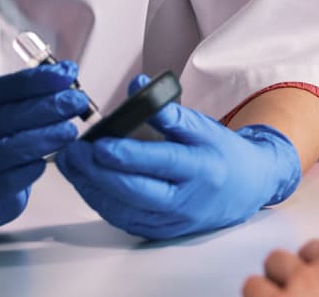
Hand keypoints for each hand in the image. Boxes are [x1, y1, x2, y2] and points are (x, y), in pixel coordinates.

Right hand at [0, 61, 91, 228]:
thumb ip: (26, 98)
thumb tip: (67, 73)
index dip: (36, 80)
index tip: (68, 74)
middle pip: (2, 120)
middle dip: (45, 108)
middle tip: (76, 103)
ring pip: (0, 153)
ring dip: (40, 139)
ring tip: (69, 131)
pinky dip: (24, 173)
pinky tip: (44, 164)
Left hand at [56, 74, 301, 239]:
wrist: (247, 188)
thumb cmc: (222, 154)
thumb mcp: (203, 126)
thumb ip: (169, 110)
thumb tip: (138, 86)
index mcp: (201, 169)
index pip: (160, 163)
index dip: (128, 155)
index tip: (99, 143)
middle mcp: (187, 201)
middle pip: (136, 192)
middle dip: (99, 173)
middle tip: (74, 152)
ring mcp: (172, 221)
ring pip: (125, 210)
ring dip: (92, 188)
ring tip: (71, 163)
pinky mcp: (160, 232)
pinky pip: (125, 220)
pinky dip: (101, 201)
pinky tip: (86, 182)